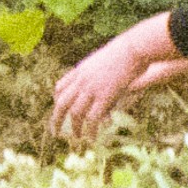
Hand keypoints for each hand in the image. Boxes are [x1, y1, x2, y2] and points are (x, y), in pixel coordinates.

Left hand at [51, 13, 187, 138]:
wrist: (133, 48)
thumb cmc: (125, 51)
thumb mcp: (105, 60)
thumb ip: (99, 72)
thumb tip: (102, 79)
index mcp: (80, 70)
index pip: (60, 87)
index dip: (58, 100)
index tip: (59, 109)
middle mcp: (82, 80)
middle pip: (62, 103)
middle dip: (56, 119)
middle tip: (54, 132)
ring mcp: (92, 89)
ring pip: (76, 113)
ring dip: (74, 128)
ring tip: (76, 139)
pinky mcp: (104, 97)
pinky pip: (92, 118)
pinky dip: (90, 130)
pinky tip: (91, 139)